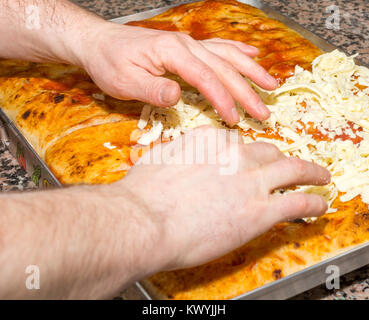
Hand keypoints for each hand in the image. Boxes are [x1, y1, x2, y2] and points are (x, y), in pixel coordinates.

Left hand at [78, 23, 277, 124]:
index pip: (205, 77)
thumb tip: (178, 95)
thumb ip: (151, 89)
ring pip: (227, 55)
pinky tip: (252, 55)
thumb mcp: (123, 81)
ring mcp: (188, 44)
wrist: (98, 43)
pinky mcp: (186, 47)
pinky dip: (238, 51)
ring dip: (250, 71)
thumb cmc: (109, 62)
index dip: (222, 99)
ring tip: (271, 85)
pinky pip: (218, 46)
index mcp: (171, 51)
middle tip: (263, 112)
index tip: (234, 119)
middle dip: (246, 91)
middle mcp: (185, 44)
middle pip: (223, 67)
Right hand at [120, 126, 329, 270]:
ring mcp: (250, 181)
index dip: (243, 153)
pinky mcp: (259, 211)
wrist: (144, 220)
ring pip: (292, 169)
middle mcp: (234, 155)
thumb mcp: (157, 159)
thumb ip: (176, 154)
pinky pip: (297, 202)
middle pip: (267, 151)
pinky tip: (319, 204)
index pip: (235, 141)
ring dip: (310, 172)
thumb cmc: (142, 194)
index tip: (246, 161)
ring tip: (320, 176)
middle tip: (286, 166)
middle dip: (277, 158)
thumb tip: (179, 158)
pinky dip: (312, 202)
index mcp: (209, 141)